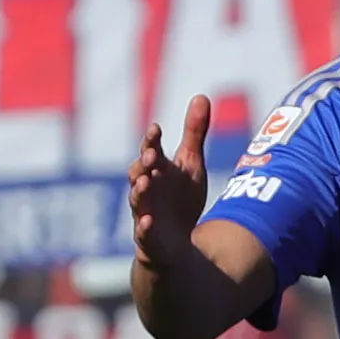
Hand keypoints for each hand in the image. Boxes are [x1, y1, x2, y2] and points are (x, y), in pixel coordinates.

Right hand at [128, 96, 213, 267]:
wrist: (177, 242)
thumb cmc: (180, 199)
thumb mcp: (191, 165)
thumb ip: (193, 133)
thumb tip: (201, 96)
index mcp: (156, 169)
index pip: (150, 150)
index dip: (151, 140)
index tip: (156, 129)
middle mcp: (146, 189)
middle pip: (139, 173)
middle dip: (143, 163)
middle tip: (151, 155)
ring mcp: (144, 213)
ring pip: (137, 201)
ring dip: (139, 191)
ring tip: (144, 182)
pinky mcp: (148, 238)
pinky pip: (143, 233)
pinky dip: (144, 227)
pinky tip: (148, 222)